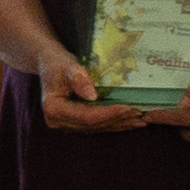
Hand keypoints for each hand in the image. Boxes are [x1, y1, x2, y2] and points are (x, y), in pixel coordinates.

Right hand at [32, 46, 146, 131]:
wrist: (49, 63)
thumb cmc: (57, 62)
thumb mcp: (67, 65)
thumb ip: (78, 79)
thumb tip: (92, 96)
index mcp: (53, 109)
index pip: (86, 116)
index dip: (108, 113)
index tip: (126, 107)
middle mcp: (58, 121)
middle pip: (93, 124)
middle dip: (117, 119)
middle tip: (139, 113)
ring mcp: (66, 124)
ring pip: (97, 127)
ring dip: (119, 124)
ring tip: (140, 119)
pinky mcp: (75, 123)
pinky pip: (97, 125)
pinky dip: (114, 123)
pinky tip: (129, 121)